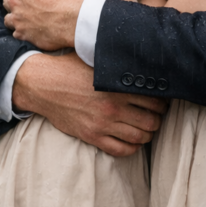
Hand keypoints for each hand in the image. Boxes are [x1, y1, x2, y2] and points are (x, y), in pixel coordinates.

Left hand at [4, 0, 86, 50]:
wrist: (78, 18)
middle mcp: (15, 0)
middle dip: (17, 0)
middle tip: (32, 2)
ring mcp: (18, 19)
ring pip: (10, 18)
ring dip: (17, 16)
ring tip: (31, 17)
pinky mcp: (24, 34)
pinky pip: (17, 33)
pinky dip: (24, 31)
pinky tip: (34, 29)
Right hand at [13, 52, 166, 156]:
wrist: (42, 84)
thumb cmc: (70, 68)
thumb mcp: (96, 59)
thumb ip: (119, 63)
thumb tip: (142, 56)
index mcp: (117, 87)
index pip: (155, 101)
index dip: (163, 102)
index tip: (161, 101)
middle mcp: (113, 108)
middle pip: (152, 121)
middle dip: (158, 119)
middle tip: (155, 115)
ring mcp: (102, 125)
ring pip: (139, 138)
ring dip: (148, 134)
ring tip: (146, 128)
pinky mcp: (92, 136)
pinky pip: (121, 150)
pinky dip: (132, 148)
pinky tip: (133, 141)